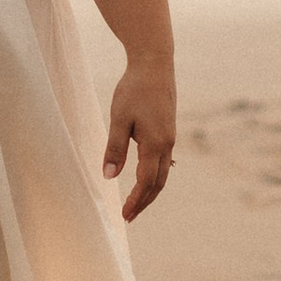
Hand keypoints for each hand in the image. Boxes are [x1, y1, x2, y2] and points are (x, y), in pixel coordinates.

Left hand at [103, 56, 174, 221]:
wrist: (154, 64)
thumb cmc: (134, 89)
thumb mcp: (118, 118)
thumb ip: (115, 148)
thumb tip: (109, 176)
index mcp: (155, 144)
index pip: (146, 182)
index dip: (135, 200)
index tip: (124, 215)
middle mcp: (167, 144)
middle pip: (158, 183)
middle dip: (143, 202)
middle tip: (128, 217)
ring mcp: (170, 137)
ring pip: (162, 173)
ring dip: (150, 191)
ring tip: (135, 203)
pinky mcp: (168, 130)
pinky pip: (163, 161)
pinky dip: (155, 176)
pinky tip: (146, 179)